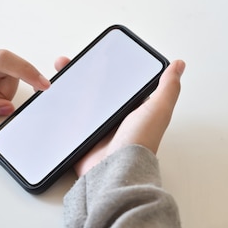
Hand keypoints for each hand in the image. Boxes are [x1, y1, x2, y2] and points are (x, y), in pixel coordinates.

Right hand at [53, 57, 184, 176]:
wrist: (116, 173)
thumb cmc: (139, 142)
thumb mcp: (158, 109)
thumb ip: (167, 87)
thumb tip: (179, 65)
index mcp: (132, 109)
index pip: (118, 82)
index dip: (105, 67)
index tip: (93, 54)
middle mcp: (114, 119)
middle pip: (93, 91)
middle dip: (79, 75)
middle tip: (65, 63)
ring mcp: (95, 130)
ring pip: (77, 103)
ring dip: (65, 90)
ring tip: (55, 75)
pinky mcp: (80, 140)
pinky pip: (66, 123)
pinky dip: (57, 112)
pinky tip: (48, 98)